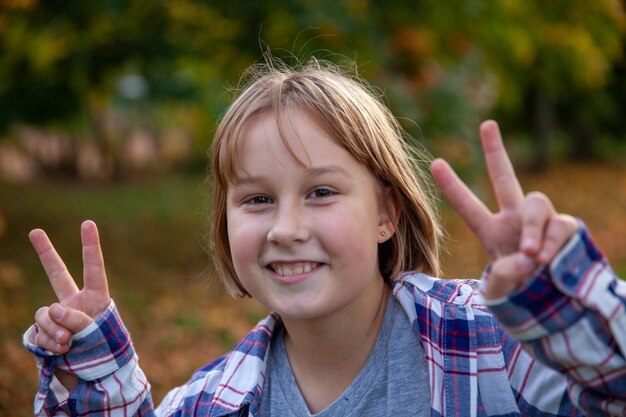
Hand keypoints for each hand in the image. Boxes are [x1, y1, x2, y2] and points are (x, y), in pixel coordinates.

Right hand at [30, 220, 110, 353]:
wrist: (93, 376)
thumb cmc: (103, 350)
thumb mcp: (96, 331)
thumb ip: (75, 318)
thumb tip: (51, 309)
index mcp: (96, 298)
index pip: (93, 268)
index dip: (90, 246)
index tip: (88, 223)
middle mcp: (75, 303)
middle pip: (57, 274)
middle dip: (45, 253)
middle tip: (35, 231)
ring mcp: (57, 317)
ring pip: (45, 313)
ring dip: (54, 329)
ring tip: (69, 342)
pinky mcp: (44, 333)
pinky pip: (39, 332)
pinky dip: (48, 342)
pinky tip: (60, 350)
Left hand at [430, 120, 577, 299]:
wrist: (554, 309)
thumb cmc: (521, 299)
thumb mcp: (500, 294)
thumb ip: (503, 279)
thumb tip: (525, 258)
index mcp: (491, 232)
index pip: (468, 206)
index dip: (452, 186)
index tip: (434, 162)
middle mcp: (515, 220)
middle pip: (505, 178)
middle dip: (496, 150)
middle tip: (486, 124)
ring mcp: (541, 223)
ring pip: (537, 202)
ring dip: (532, 227)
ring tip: (528, 255)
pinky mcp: (566, 229)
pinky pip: (560, 225)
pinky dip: (552, 242)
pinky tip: (546, 260)